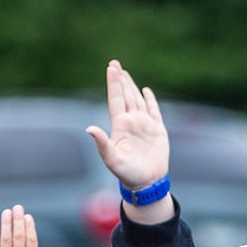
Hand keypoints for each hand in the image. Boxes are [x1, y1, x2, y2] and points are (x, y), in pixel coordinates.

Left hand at [88, 62, 170, 194]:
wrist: (146, 182)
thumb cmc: (127, 173)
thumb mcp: (112, 159)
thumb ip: (102, 144)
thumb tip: (89, 129)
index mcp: (120, 126)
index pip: (116, 99)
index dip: (114, 83)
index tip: (111, 68)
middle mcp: (131, 122)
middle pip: (125, 95)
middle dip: (120, 79)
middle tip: (115, 63)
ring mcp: (144, 124)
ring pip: (137, 99)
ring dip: (131, 86)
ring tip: (125, 73)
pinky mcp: (157, 130)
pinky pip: (154, 110)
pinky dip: (150, 99)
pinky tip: (145, 90)